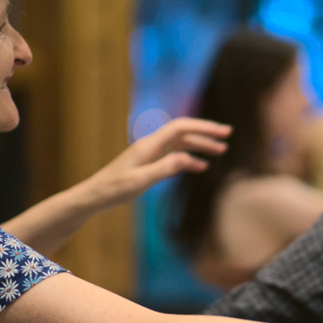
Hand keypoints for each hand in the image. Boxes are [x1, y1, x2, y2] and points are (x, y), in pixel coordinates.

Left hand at [84, 118, 229, 208]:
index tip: (222, 132)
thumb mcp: (140, 181)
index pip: (181, 128)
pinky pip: (173, 156)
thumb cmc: (114, 189)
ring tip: (220, 150)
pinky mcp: (148, 163)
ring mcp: (149, 153)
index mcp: (149, 146)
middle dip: (206, 133)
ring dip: (200, 145)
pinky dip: (188, 158)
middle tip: (227, 136)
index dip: (203, 127)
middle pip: (183, 132)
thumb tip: (188, 158)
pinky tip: (200, 166)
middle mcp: (151, 145)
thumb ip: (164, 169)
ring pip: (180, 144)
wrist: (95, 195)